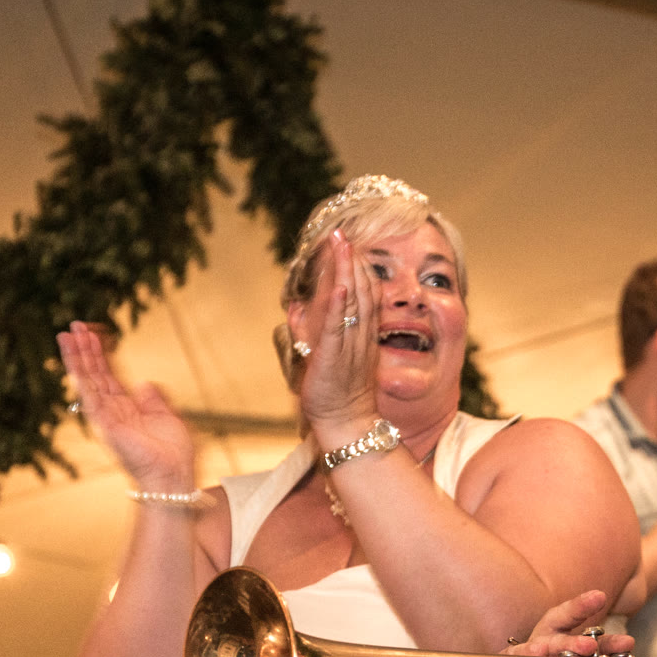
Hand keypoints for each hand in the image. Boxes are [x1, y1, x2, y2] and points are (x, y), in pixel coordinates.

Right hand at [56, 321, 195, 489]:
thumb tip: (144, 384)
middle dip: (84, 350)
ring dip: (78, 358)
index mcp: (127, 409)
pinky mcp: (106, 426)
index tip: (93, 334)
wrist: (174, 477)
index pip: (109, 375)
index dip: (101, 354)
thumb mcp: (169, 418)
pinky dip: (82, 379)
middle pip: (95, 374)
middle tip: (73, 326)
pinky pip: (90, 398)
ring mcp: (107, 418)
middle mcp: (113, 412)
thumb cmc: (174, 455)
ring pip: (88, 382)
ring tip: (68, 335)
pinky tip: (74, 362)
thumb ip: (155, 400)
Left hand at [295, 229, 384, 448]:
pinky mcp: (334, 358)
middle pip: (360, 291)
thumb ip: (313, 329)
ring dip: (346, 272)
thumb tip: (293, 308)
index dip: (357, 267)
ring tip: (342, 245)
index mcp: (360, 336)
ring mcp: (349, 346)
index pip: (363, 294)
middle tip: (343, 233)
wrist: (347, 424)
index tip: (348, 244)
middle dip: (352, 260)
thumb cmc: (336, 394)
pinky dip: (337, 306)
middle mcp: (359, 336)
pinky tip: (337, 285)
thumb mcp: (327, 355)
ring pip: (352, 302)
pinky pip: (337, 328)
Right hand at [473, 592, 630, 656]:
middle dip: (577, 615)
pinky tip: (538, 653)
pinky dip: (526, 653)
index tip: (629, 644)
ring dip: (558, 641)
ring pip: (539, 641)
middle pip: (560, 630)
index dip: (607, 642)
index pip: (589, 645)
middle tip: (597, 620)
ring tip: (577, 645)